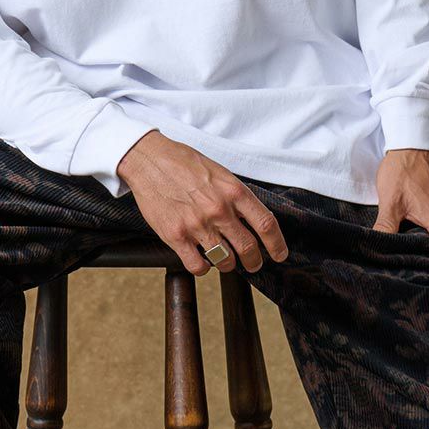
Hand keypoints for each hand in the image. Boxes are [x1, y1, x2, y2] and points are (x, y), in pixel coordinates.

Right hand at [116, 132, 289, 274]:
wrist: (149, 160)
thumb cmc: (184, 164)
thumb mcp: (220, 174)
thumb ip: (236, 196)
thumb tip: (252, 219)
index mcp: (234, 191)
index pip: (266, 224)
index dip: (277, 244)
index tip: (279, 254)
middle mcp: (219, 210)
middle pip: (248, 248)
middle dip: (254, 261)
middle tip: (253, 264)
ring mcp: (197, 224)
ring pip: (225, 260)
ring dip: (228, 264)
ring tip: (225, 259)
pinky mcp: (176, 236)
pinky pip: (198, 266)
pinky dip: (204, 268)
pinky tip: (202, 260)